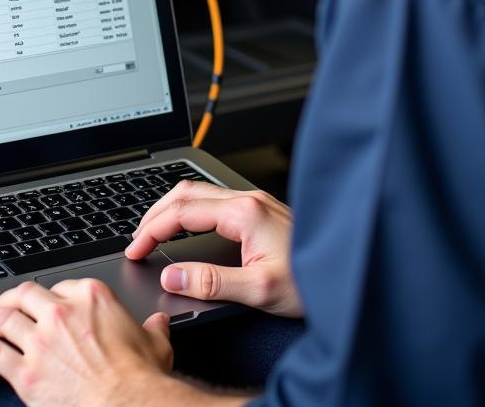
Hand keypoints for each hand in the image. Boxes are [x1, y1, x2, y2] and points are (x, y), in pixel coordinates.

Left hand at [0, 278, 176, 406]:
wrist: (128, 405)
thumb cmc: (141, 377)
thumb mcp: (154, 342)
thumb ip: (151, 328)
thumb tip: (157, 322)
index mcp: (90, 297)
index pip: (60, 285)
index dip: (50, 295)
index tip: (44, 301)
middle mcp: (61, 313)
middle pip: (25, 295)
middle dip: (10, 298)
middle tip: (2, 302)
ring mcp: (40, 342)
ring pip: (4, 320)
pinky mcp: (26, 373)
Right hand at [126, 181, 302, 317]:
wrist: (349, 272)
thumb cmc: (313, 282)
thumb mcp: (258, 290)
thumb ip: (210, 282)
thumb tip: (172, 275)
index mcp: (243, 212)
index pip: (182, 211)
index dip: (152, 229)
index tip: (135, 248)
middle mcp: (248, 199)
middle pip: (186, 192)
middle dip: (155, 213)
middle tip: (137, 238)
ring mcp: (256, 201)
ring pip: (200, 192)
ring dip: (172, 208)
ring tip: (155, 230)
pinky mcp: (261, 210)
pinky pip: (214, 200)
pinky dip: (190, 210)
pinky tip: (188, 225)